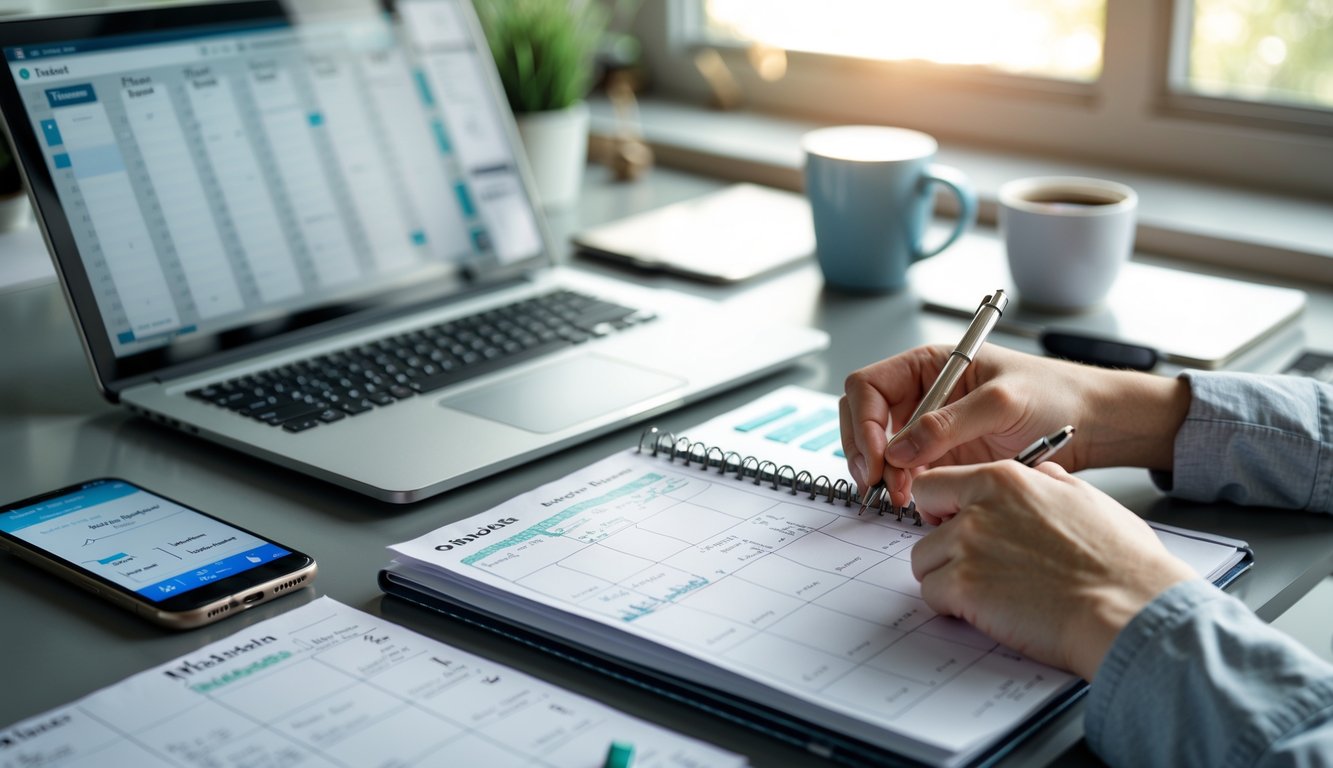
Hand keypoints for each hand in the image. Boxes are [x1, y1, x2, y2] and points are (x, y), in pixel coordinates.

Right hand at [839, 344, 1189, 506]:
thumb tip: (899, 450)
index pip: (868, 387)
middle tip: (877, 483)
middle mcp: (922, 395)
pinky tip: (916, 502)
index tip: (877, 458)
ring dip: (881, 474)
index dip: (864, 422)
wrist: (1093, 424)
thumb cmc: (1055, 394)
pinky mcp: (943, 459)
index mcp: (927, 365)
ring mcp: (930, 429)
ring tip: (901, 497)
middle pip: (864, 419)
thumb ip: (948, 423)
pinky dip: (903, 489)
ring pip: (880, 451)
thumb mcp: (1001, 402)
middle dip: (864, 451)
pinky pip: (907, 474)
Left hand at [910, 461, 1196, 679]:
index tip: (952, 524)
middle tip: (972, 565)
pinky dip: (952, 607)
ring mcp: (967, 547)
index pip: (935, 484)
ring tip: (988, 592)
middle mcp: (978, 508)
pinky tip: (988, 610)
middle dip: (942, 546)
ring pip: (924, 563)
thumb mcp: (1085, 496)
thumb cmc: (1119, 561)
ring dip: (947, 579)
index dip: (942, 508)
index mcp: (1004, 479)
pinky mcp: (964, 588)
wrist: (1130, 607)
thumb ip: (1046, 481)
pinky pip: (932, 595)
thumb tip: (1036, 475)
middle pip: (924, 526)